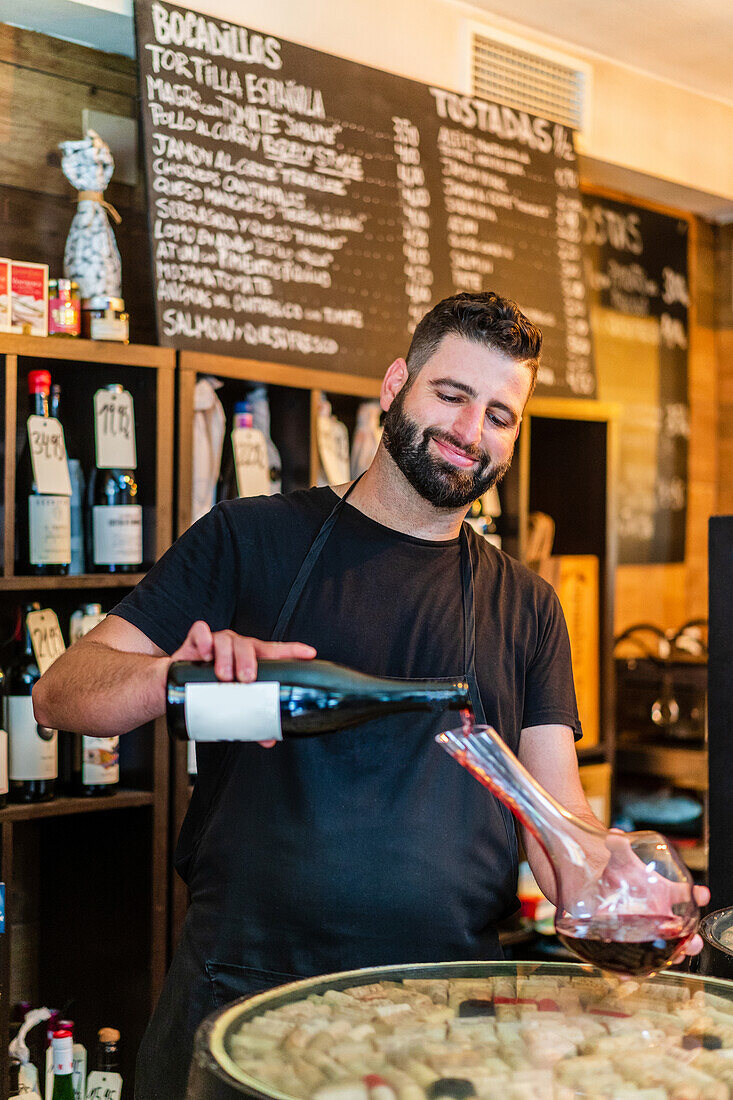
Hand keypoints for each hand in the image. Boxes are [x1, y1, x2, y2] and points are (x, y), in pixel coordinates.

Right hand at [171, 621, 316, 745]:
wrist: (174, 681)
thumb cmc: (209, 686)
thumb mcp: (230, 701)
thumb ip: (249, 718)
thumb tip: (268, 740)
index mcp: (251, 657)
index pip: (274, 652)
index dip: (292, 651)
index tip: (309, 654)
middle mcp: (236, 646)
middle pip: (247, 645)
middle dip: (248, 661)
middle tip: (247, 679)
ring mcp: (217, 641)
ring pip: (226, 639)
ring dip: (226, 657)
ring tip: (224, 676)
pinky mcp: (196, 639)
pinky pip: (201, 631)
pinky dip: (205, 640)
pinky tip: (205, 654)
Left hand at [599, 831, 708, 961]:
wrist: (599, 884)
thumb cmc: (617, 871)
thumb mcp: (618, 858)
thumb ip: (617, 846)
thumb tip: (614, 835)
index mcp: (664, 892)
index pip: (687, 895)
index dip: (697, 895)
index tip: (702, 893)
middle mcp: (661, 914)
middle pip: (683, 930)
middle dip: (692, 939)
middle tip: (694, 941)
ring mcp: (648, 930)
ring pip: (667, 948)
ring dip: (673, 955)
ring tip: (675, 958)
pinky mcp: (630, 942)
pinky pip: (637, 960)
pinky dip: (636, 970)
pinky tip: (633, 973)